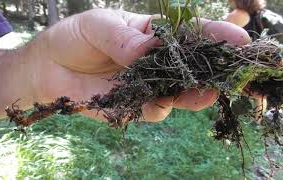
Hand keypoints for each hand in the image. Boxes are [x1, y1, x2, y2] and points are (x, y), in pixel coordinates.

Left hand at [32, 9, 250, 121]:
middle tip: (227, 72)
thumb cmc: (74, 37)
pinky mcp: (133, 105)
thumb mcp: (97, 26)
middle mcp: (155, 62)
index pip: (188, 34)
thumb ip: (124, 39)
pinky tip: (160, 101)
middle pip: (190, 68)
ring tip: (203, 91)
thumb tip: (148, 51)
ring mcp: (146, 85)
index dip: (214, 35)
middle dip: (211, 70)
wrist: (48, 67)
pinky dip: (159, 107)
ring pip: (178, 93)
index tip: (238, 39)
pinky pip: (153, 110)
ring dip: (192, 93)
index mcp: (152, 34)